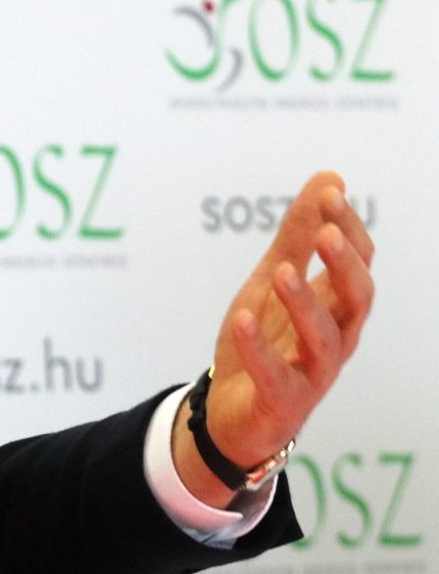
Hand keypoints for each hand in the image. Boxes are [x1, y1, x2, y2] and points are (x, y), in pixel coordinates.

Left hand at [173, 170, 374, 504]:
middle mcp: (335, 338)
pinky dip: (260, 347)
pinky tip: (242, 317)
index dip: (347, 228)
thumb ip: (297, 235)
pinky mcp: (283, 400)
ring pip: (324, 338)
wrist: (232, 411)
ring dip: (304, 302)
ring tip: (281, 271)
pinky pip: (276, 374)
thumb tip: (329, 179)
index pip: (357, 264)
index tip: (329, 193)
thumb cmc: (265, 340)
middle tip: (325, 231)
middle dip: (343, 265)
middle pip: (355, 300)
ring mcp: (312, 372)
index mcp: (335, 306)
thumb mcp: (272, 279)